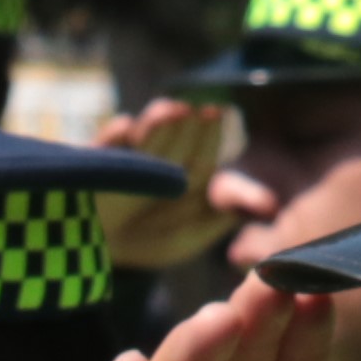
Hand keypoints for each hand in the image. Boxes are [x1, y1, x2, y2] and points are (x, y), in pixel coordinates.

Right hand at [89, 97, 233, 272]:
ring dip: (156, 123)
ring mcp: (130, 157)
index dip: (209, 135)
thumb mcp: (185, 238)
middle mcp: (163, 157)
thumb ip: (217, 221)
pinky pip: (105, 146)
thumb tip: (265, 207)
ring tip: (167, 110)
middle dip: (182, 126)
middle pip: (176, 139)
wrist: (102, 250)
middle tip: (189, 110)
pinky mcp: (95, 160)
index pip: (203, 154)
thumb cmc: (150, 241)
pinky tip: (123, 127)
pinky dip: (113, 137)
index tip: (215, 115)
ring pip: (144, 136)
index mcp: (190, 173)